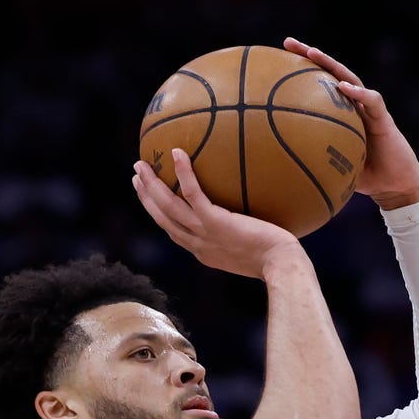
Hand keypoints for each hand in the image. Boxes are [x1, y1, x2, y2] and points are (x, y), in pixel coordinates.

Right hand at [132, 148, 302, 278]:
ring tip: (141, 165)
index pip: (175, 232)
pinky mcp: (215, 222)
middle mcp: (198, 244)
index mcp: (204, 252)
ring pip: (168, 207)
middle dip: (146, 198)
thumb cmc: (279, 258)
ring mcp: (204, 233)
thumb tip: (254, 217)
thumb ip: (246, 235)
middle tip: (136, 177)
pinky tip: (177, 152)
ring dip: (151, 186)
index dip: (159, 214)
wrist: (282, 265)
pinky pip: (193, 194)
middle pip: (163, 219)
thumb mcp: (255, 250)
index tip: (151, 198)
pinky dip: (183, 173)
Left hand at [283, 37, 418, 209]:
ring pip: (350, 78)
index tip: (276, 59)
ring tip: (312, 53)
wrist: (396, 186)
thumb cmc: (366, 177)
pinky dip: (359, 92)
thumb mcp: (333, 168)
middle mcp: (355, 105)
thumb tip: (281, 167)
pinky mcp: (384, 119)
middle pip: (331, 72)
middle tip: (288, 42)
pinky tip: (344, 87)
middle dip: (310, 55)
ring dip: (331, 64)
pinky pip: (372, 101)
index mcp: (342, 113)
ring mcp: (369, 110)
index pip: (319, 85)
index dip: (300, 72)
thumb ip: (314, 160)